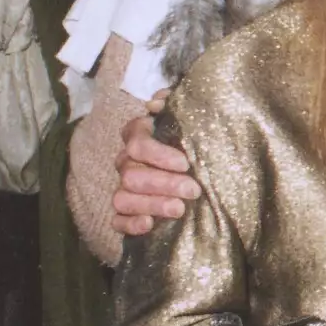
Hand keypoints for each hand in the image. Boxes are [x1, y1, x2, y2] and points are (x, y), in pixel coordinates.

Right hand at [111, 90, 200, 235]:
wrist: (207, 180)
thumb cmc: (201, 148)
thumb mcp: (198, 126)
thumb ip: (178, 109)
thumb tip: (157, 102)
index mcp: (142, 137)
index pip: (136, 140)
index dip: (157, 153)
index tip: (184, 163)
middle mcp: (128, 162)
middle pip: (131, 173)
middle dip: (163, 182)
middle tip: (193, 190)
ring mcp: (124, 189)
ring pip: (123, 197)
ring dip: (152, 203)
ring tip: (180, 209)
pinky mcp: (125, 214)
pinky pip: (117, 221)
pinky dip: (131, 224)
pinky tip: (150, 224)